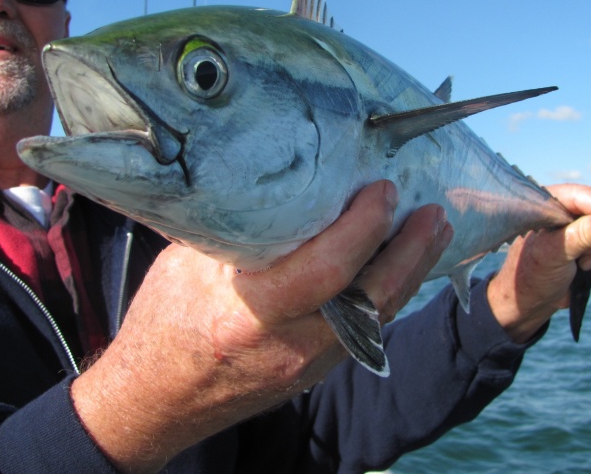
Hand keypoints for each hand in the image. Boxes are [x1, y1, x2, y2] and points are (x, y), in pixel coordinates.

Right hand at [70, 180, 449, 472]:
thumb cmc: (163, 325)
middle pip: (371, 299)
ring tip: (431, 233)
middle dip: (410, 252)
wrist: (156, 401)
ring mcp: (306, 366)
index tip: (383, 191)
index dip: (364, 227)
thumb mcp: (188, 267)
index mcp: (248, 316)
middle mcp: (288, 347)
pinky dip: (388, 294)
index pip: (326, 270)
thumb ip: (240, 234)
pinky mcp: (314, 371)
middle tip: (433, 212)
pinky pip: (366, 330)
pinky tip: (400, 267)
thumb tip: (284, 189)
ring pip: (378, 318)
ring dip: (410, 273)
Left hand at [487, 183, 590, 343]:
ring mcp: (579, 220)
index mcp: (546, 203)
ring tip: (583, 263)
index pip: (583, 195)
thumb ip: (581, 237)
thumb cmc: (532, 276)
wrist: (532, 299)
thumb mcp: (553, 256)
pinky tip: (587, 263)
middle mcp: (564, 206)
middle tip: (585, 258)